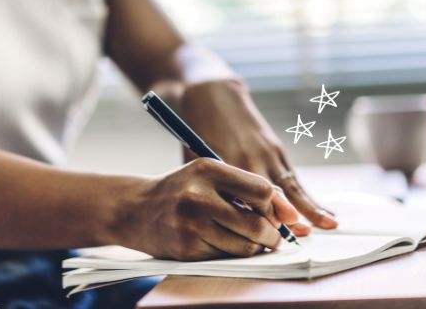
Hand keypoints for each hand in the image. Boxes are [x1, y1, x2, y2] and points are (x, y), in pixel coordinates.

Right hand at [118, 158, 299, 260]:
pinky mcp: (187, 248)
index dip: (274, 206)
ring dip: (254, 248)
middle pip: (256, 223)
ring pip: (244, 246)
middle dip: (271, 235)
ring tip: (249, 240)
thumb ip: (247, 188)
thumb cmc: (180, 189)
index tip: (275, 214)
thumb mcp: (208, 175)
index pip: (260, 190)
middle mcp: (198, 195)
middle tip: (271, 237)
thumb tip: (291, 214)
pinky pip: (226, 257)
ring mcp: (191, 224)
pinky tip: (224, 244)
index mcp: (207, 169)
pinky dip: (232, 254)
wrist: (134, 209)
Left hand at [177, 80, 337, 232]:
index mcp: (226, 163)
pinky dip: (306, 196)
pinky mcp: (275, 149)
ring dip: (308, 207)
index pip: (243, 198)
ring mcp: (266, 153)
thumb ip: (210, 187)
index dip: (254, 220)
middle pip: (271, 193)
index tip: (264, 240)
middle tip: (301, 237)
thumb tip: (222, 219)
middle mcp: (250, 158)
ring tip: (327, 225)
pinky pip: (292, 177)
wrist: (211, 95)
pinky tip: (321, 211)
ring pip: (289, 185)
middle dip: (285, 217)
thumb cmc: (196, 132)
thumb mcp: (194, 159)